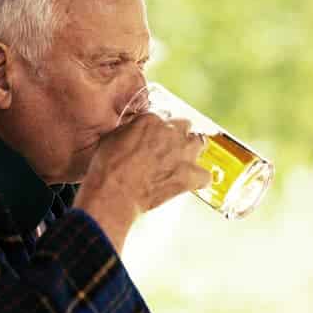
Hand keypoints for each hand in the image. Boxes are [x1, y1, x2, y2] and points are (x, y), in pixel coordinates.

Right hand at [75, 114, 210, 252]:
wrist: (114, 193)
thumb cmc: (108, 169)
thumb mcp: (112, 139)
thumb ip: (129, 132)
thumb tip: (132, 137)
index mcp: (150, 120)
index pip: (163, 118)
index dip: (160, 131)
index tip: (155, 139)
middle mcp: (170, 132)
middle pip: (185, 126)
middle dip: (179, 136)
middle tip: (170, 149)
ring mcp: (182, 153)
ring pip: (200, 144)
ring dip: (193, 152)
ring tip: (184, 162)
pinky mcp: (189, 175)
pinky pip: (205, 176)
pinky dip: (199, 180)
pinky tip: (192, 184)